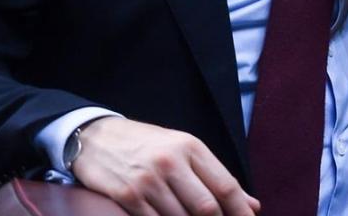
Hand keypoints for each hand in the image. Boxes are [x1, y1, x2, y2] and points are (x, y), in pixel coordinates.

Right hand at [70, 117, 258, 215]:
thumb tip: (251, 205)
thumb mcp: (183, 150)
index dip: (240, 210)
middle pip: (206, 207)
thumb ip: (215, 177)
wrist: (96, 138)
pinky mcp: (127, 196)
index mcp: (191, 147)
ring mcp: (148, 180)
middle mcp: (171, 162)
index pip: (225, 185)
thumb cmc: (146, 145)